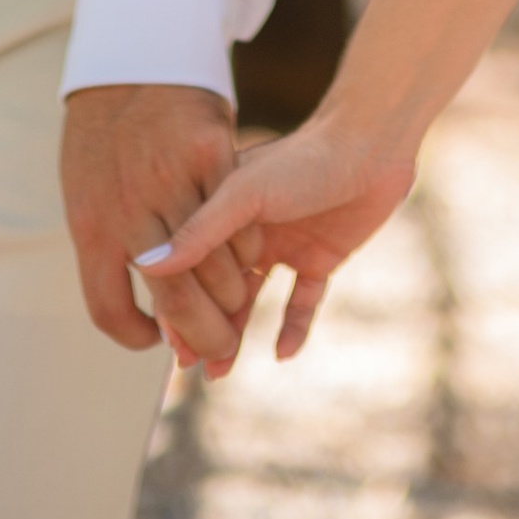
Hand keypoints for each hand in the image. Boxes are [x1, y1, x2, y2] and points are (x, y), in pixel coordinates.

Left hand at [60, 83, 255, 372]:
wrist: (131, 55)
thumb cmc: (105, 130)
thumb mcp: (86, 189)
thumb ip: (107, 240)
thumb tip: (132, 290)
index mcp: (91, 225)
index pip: (108, 309)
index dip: (133, 337)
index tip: (157, 342)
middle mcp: (127, 210)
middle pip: (174, 299)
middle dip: (204, 338)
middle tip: (219, 354)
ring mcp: (170, 181)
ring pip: (215, 269)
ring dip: (233, 302)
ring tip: (239, 310)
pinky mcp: (210, 153)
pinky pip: (240, 224)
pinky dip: (250, 253)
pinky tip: (251, 263)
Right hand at [150, 112, 416, 374]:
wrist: (371, 145)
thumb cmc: (303, 159)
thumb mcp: (243, 194)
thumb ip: (200, 230)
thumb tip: (147, 264)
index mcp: (226, 210)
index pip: (192, 265)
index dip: (178, 303)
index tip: (166, 343)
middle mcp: (252, 230)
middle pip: (220, 288)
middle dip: (203, 327)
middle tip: (189, 368)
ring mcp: (287, 244)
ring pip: (254, 300)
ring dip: (238, 333)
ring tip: (219, 373)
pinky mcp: (322, 256)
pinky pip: (303, 300)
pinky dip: (293, 326)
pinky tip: (282, 353)